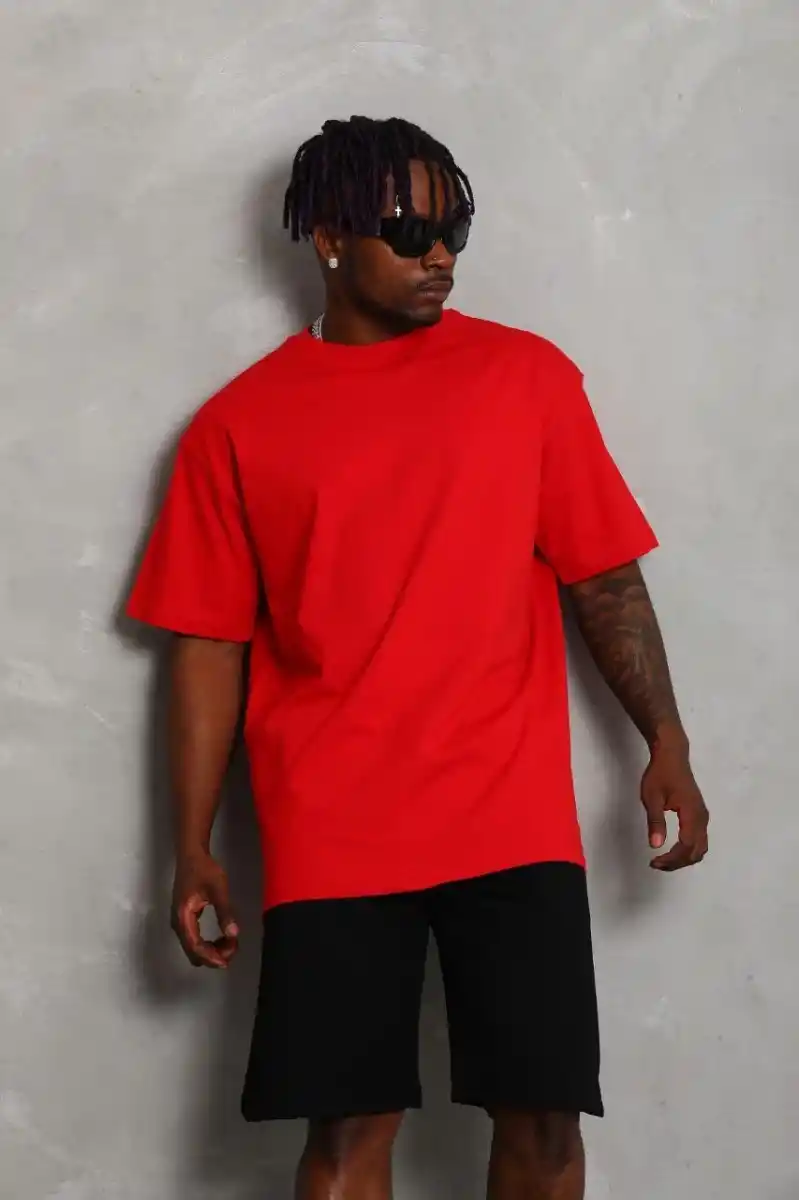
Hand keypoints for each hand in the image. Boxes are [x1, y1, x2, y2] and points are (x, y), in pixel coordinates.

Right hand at [171, 852, 239, 967]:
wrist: (191, 855)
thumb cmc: (204, 869)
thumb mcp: (218, 888)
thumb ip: (225, 911)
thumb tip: (233, 934)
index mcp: (183, 917)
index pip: (194, 946)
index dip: (211, 957)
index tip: (227, 961)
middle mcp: (178, 923)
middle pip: (192, 952)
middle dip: (212, 956)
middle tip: (233, 950)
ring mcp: (180, 922)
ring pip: (193, 947)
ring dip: (211, 950)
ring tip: (231, 943)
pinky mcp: (185, 919)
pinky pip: (195, 939)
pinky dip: (208, 943)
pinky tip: (223, 938)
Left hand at [641, 743, 708, 870]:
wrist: (672, 755)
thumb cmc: (660, 774)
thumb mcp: (652, 797)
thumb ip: (655, 821)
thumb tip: (655, 845)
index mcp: (692, 813)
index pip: (686, 846)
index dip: (672, 859)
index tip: (654, 862)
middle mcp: (702, 817)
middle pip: (696, 851)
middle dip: (678, 862)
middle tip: (657, 864)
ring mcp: (703, 816)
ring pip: (700, 847)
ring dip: (683, 858)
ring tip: (664, 860)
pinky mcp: (699, 814)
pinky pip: (699, 839)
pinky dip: (688, 850)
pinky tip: (672, 850)